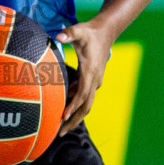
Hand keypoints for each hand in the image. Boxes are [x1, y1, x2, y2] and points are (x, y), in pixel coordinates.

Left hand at [55, 18, 114, 134]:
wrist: (106, 32)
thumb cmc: (90, 32)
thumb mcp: (79, 30)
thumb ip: (68, 33)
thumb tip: (58, 35)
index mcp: (90, 72)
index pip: (82, 94)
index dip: (72, 106)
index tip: (63, 117)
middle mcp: (94, 80)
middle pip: (85, 106)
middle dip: (73, 120)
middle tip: (60, 133)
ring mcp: (95, 81)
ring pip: (86, 104)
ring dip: (75, 116)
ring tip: (61, 127)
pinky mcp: (92, 80)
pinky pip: (84, 96)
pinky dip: (75, 104)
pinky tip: (64, 107)